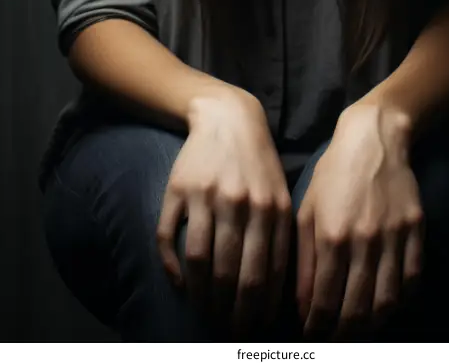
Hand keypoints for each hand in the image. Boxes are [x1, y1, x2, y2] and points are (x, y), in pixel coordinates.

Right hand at [156, 86, 291, 331]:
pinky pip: (169, 237)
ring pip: (201, 261)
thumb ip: (277, 240)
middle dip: (231, 311)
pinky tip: (180, 284)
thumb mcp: (279, 196)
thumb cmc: (258, 165)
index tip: (252, 330)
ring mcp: (209, 196)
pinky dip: (173, 267)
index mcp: (272, 209)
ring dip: (201, 296)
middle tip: (227, 331)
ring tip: (204, 314)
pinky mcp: (180, 189)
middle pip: (233, 274)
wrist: (228, 117)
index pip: (265, 274)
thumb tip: (271, 297)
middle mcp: (242, 203)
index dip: (257, 309)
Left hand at [296, 101, 423, 338]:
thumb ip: (305, 260)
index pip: (325, 300)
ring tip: (359, 332)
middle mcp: (365, 241)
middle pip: (358, 309)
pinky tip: (387, 307)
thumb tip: (303, 305)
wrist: (375, 138)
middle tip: (334, 340)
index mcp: (333, 235)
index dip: (317, 326)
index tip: (311, 334)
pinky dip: (400, 302)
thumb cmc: (333, 173)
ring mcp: (395, 237)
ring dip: (372, 326)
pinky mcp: (416, 231)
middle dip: (343, 334)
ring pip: (387, 302)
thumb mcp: (307, 210)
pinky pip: (413, 280)